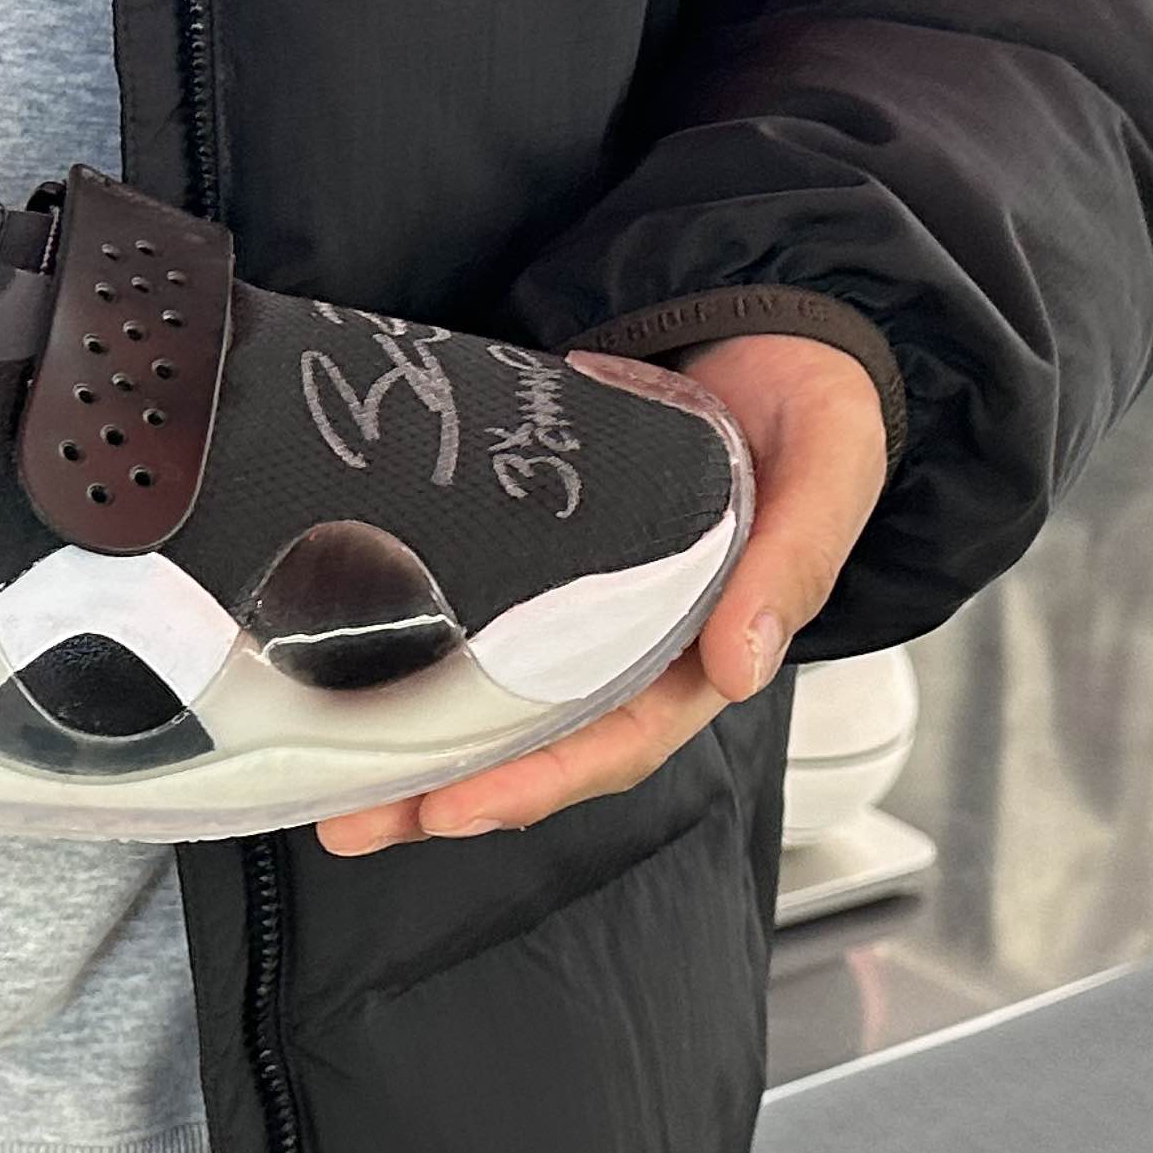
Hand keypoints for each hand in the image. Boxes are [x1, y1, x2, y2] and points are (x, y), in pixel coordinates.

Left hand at [315, 333, 886, 855]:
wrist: (776, 327)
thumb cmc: (813, 409)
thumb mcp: (826, 471)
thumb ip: (791, 564)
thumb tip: (740, 668)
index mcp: (704, 653)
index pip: (617, 744)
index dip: (537, 783)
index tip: (455, 810)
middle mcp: (632, 649)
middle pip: (533, 745)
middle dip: (441, 791)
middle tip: (350, 824)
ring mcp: (576, 605)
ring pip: (488, 698)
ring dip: (410, 744)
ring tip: (325, 785)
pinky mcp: (531, 555)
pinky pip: (468, 619)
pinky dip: (409, 654)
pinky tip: (339, 672)